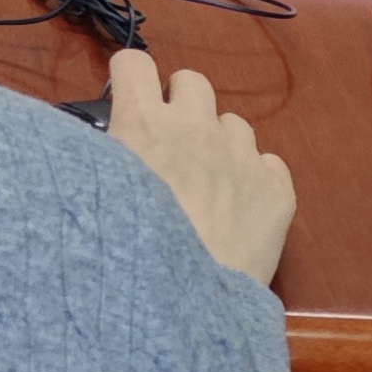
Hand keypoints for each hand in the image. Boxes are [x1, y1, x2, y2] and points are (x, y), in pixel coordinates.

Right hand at [105, 50, 294, 284]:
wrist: (186, 309)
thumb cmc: (124, 251)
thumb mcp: (94, 190)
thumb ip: (102, 155)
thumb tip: (103, 142)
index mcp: (144, 122)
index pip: (134, 62)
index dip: (129, 81)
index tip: (128, 103)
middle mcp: (195, 127)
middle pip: (191, 81)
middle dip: (180, 104)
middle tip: (171, 144)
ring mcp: (242, 156)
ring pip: (233, 123)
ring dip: (218, 143)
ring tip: (207, 184)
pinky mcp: (277, 190)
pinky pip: (268, 162)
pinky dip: (253, 178)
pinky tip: (238, 209)